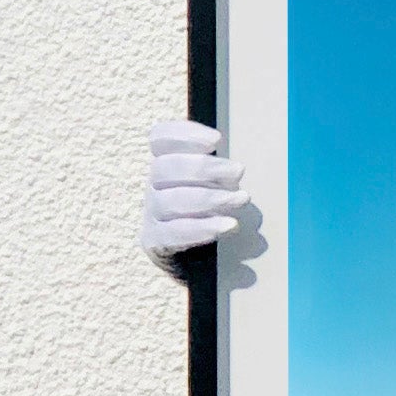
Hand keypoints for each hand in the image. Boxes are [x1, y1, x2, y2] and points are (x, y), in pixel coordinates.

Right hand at [139, 120, 248, 263]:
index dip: (184, 134)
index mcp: (167, 164)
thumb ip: (224, 169)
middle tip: (239, 171)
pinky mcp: (156, 242)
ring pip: (169, 201)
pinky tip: (229, 225)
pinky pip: (175, 233)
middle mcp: (154, 186)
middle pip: (165, 168)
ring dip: (210, 198)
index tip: (217, 140)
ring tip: (242, 199)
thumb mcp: (218, 185)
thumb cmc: (212, 212)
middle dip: (204, 167)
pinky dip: (204, 228)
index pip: (160, 139)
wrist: (197, 260)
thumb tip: (243, 163)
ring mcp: (152, 215)